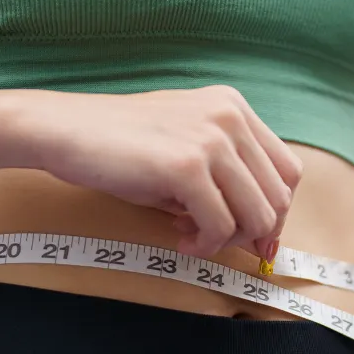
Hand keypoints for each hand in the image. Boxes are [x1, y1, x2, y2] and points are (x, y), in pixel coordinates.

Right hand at [21, 85, 302, 259]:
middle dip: (251, 233)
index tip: (254, 240)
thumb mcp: (183, 150)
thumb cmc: (119, 146)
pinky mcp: (187, 167)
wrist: (66, 131)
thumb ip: (224, 181)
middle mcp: (231, 117)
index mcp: (234, 108)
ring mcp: (211, 139)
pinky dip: (204, 245)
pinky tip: (180, 240)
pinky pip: (221, 226)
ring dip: (228, 241)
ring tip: (191, 238)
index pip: (288, 171)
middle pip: (279, 198)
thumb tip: (262, 238)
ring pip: (258, 217)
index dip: (277, 214)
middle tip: (212, 240)